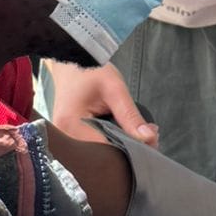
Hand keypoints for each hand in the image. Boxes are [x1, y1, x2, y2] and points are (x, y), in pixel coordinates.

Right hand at [44, 60, 158, 146]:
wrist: (71, 59)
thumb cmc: (90, 70)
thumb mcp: (115, 89)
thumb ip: (131, 116)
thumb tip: (149, 139)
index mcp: (71, 125)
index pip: (104, 153)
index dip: (129, 152)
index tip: (150, 145)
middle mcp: (65, 137)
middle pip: (101, 156)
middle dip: (126, 150)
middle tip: (148, 138)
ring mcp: (65, 138)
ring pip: (98, 153)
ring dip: (119, 147)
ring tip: (137, 135)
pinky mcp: (70, 136)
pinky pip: (93, 146)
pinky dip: (110, 142)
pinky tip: (122, 134)